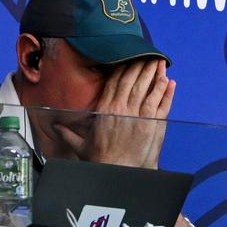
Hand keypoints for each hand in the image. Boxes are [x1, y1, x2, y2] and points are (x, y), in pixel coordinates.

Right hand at [54, 59, 175, 168]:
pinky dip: (165, 91)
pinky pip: (161, 103)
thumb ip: (68, 134)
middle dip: (141, 66)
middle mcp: (122, 108)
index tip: (129, 58)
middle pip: (133, 80)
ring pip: (148, 88)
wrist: (118, 171)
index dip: (123, 68)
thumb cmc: (100, 160)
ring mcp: (139, 115)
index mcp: (105, 109)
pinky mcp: (152, 123)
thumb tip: (56, 127)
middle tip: (148, 54)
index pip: (115, 82)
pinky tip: (170, 81)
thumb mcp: (80, 146)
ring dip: (155, 74)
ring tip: (160, 62)